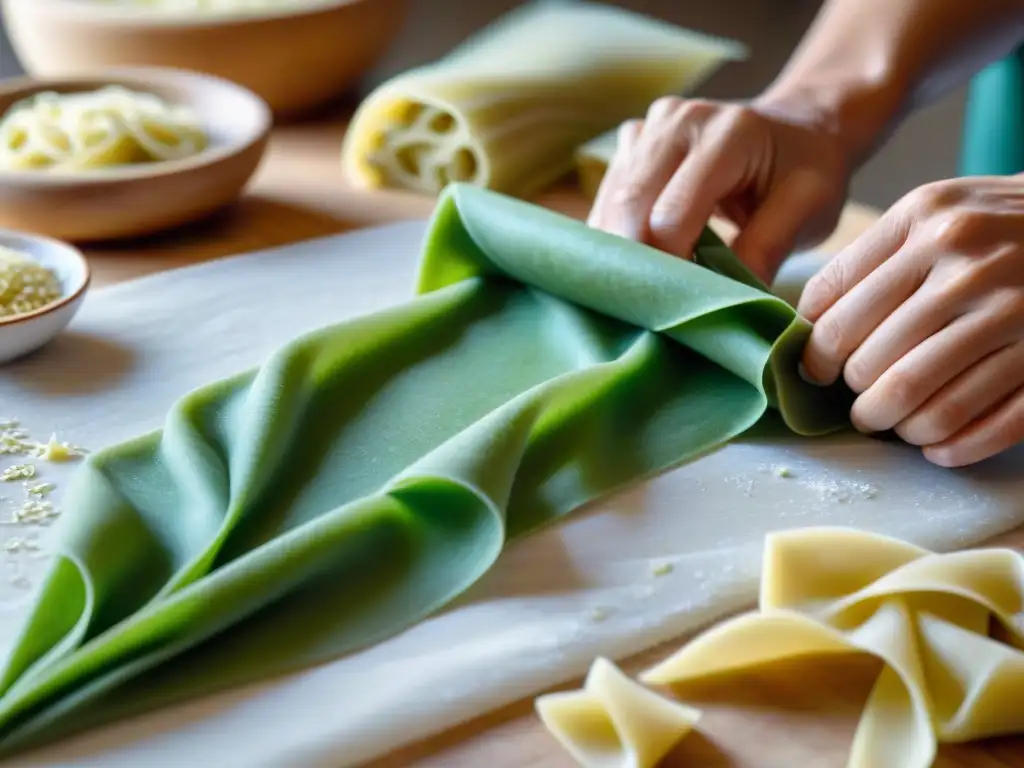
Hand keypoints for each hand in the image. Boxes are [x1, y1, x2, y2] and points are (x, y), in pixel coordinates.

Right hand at [587, 96, 851, 283]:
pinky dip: (615, 236)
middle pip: (629, 206)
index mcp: (728, 133)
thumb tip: (728, 302)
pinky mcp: (632, 141)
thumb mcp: (809, 208)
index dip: (670, 268)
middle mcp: (678, 120)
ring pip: (611, 203)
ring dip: (618, 253)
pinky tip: (634, 263)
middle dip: (634, 264)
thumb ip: (768, 248)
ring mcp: (650, 127)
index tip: (683, 307)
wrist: (798, 125)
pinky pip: (608, 197)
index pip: (672, 214)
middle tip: (650, 310)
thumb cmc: (808, 169)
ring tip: (642, 291)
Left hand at [799, 176, 1023, 466]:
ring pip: (917, 399)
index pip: (836, 311)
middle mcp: (967, 263)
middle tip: (858, 401)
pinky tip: (937, 445)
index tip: (815, 370)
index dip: (814, 353)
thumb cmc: (995, 225)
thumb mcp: (932, 213)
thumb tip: (806, 327)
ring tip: (891, 422)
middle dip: (852, 395)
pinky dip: (951, 447)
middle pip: (869, 362)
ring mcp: (1014, 311)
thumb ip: (870, 262)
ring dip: (892, 424)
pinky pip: (987, 425)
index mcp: (924, 220)